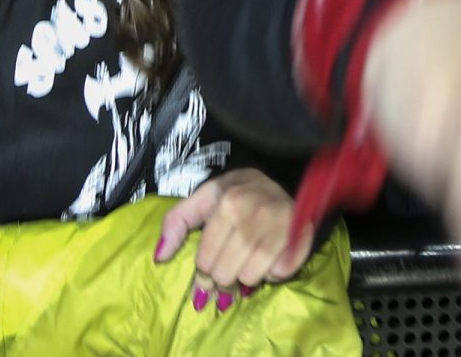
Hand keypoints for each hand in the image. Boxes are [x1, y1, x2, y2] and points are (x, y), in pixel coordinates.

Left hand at [154, 169, 313, 312]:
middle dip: (222, 280)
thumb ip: (176, 221)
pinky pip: (279, 274)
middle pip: (226, 274)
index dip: (203, 273)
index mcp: (228, 203)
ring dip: (245, 278)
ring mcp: (281, 226)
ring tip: (245, 265)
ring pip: (251, 278)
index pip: (205, 261)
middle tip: (226, 273)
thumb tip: (159, 257)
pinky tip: (268, 261)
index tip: (207, 272)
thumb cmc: (237, 193)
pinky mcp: (301, 238)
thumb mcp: (204, 198)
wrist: (281, 179)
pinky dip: (272, 274)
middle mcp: (255, 214)